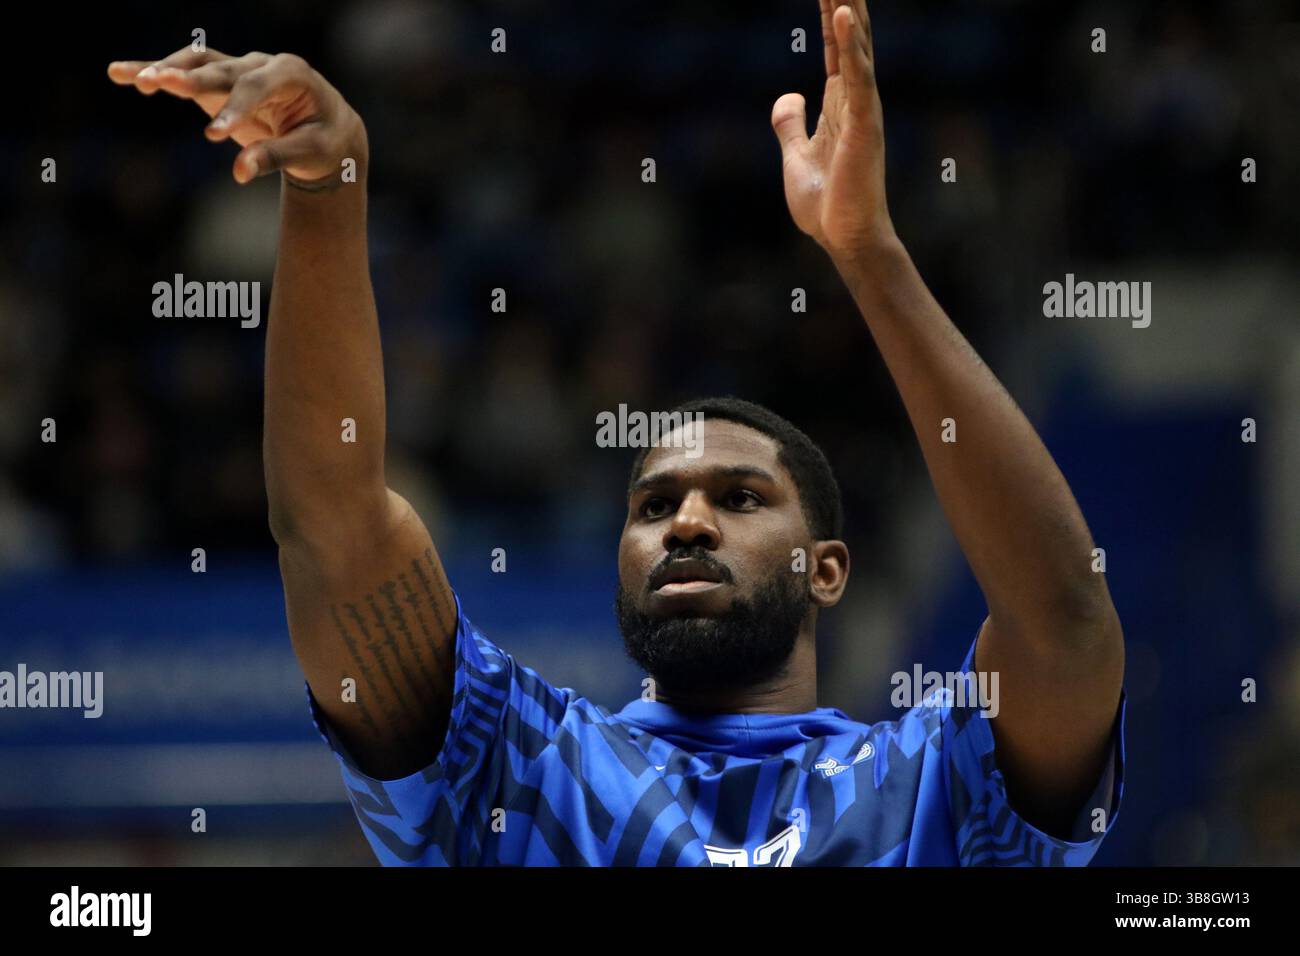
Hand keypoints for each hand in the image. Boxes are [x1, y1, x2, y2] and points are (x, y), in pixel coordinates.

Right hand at [108, 49, 366, 186]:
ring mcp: (236, 68)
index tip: (215, 136)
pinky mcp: (217, 82)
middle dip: (191, 79)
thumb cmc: (324, 140)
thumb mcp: (312, 152)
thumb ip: (276, 158)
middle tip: (160, 85)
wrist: (326, 127)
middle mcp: (260, 63)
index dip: (234, 108)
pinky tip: (118, 73)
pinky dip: (151, 70)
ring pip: (196, 62)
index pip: (257, 87)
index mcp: (291, 73)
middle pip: (220, 68)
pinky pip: (182, 73)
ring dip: (165, 69)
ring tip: (136, 81)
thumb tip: (239, 172)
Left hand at [771, 1, 894, 259]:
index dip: (827, 12)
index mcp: (840, 104)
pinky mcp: (863, 125)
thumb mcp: (795, 156)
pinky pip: (857, 77)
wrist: (844, 238)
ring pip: (856, 45)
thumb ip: (790, 125)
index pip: (834, 46)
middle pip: (849, 36)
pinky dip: (851, 45)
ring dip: (849, 8)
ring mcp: (862, 110)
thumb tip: (788, 98)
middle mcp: (856, 99)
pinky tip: (844, 15)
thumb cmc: (827, 204)